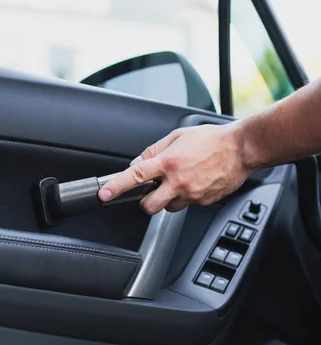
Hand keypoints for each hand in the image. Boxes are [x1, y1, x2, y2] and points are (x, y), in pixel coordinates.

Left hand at [98, 123, 251, 214]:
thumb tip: (139, 162)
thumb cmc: (212, 140)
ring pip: (169, 208)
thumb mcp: (178, 136)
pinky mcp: (203, 202)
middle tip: (150, 192)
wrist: (241, 149)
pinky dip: (186, 197)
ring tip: (180, 182)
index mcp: (168, 162)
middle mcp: (178, 181)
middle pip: (149, 206)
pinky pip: (187, 205)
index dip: (116, 187)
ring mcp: (191, 194)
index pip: (135, 177)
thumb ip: (155, 150)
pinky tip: (195, 183)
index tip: (104, 194)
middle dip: (145, 202)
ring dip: (168, 199)